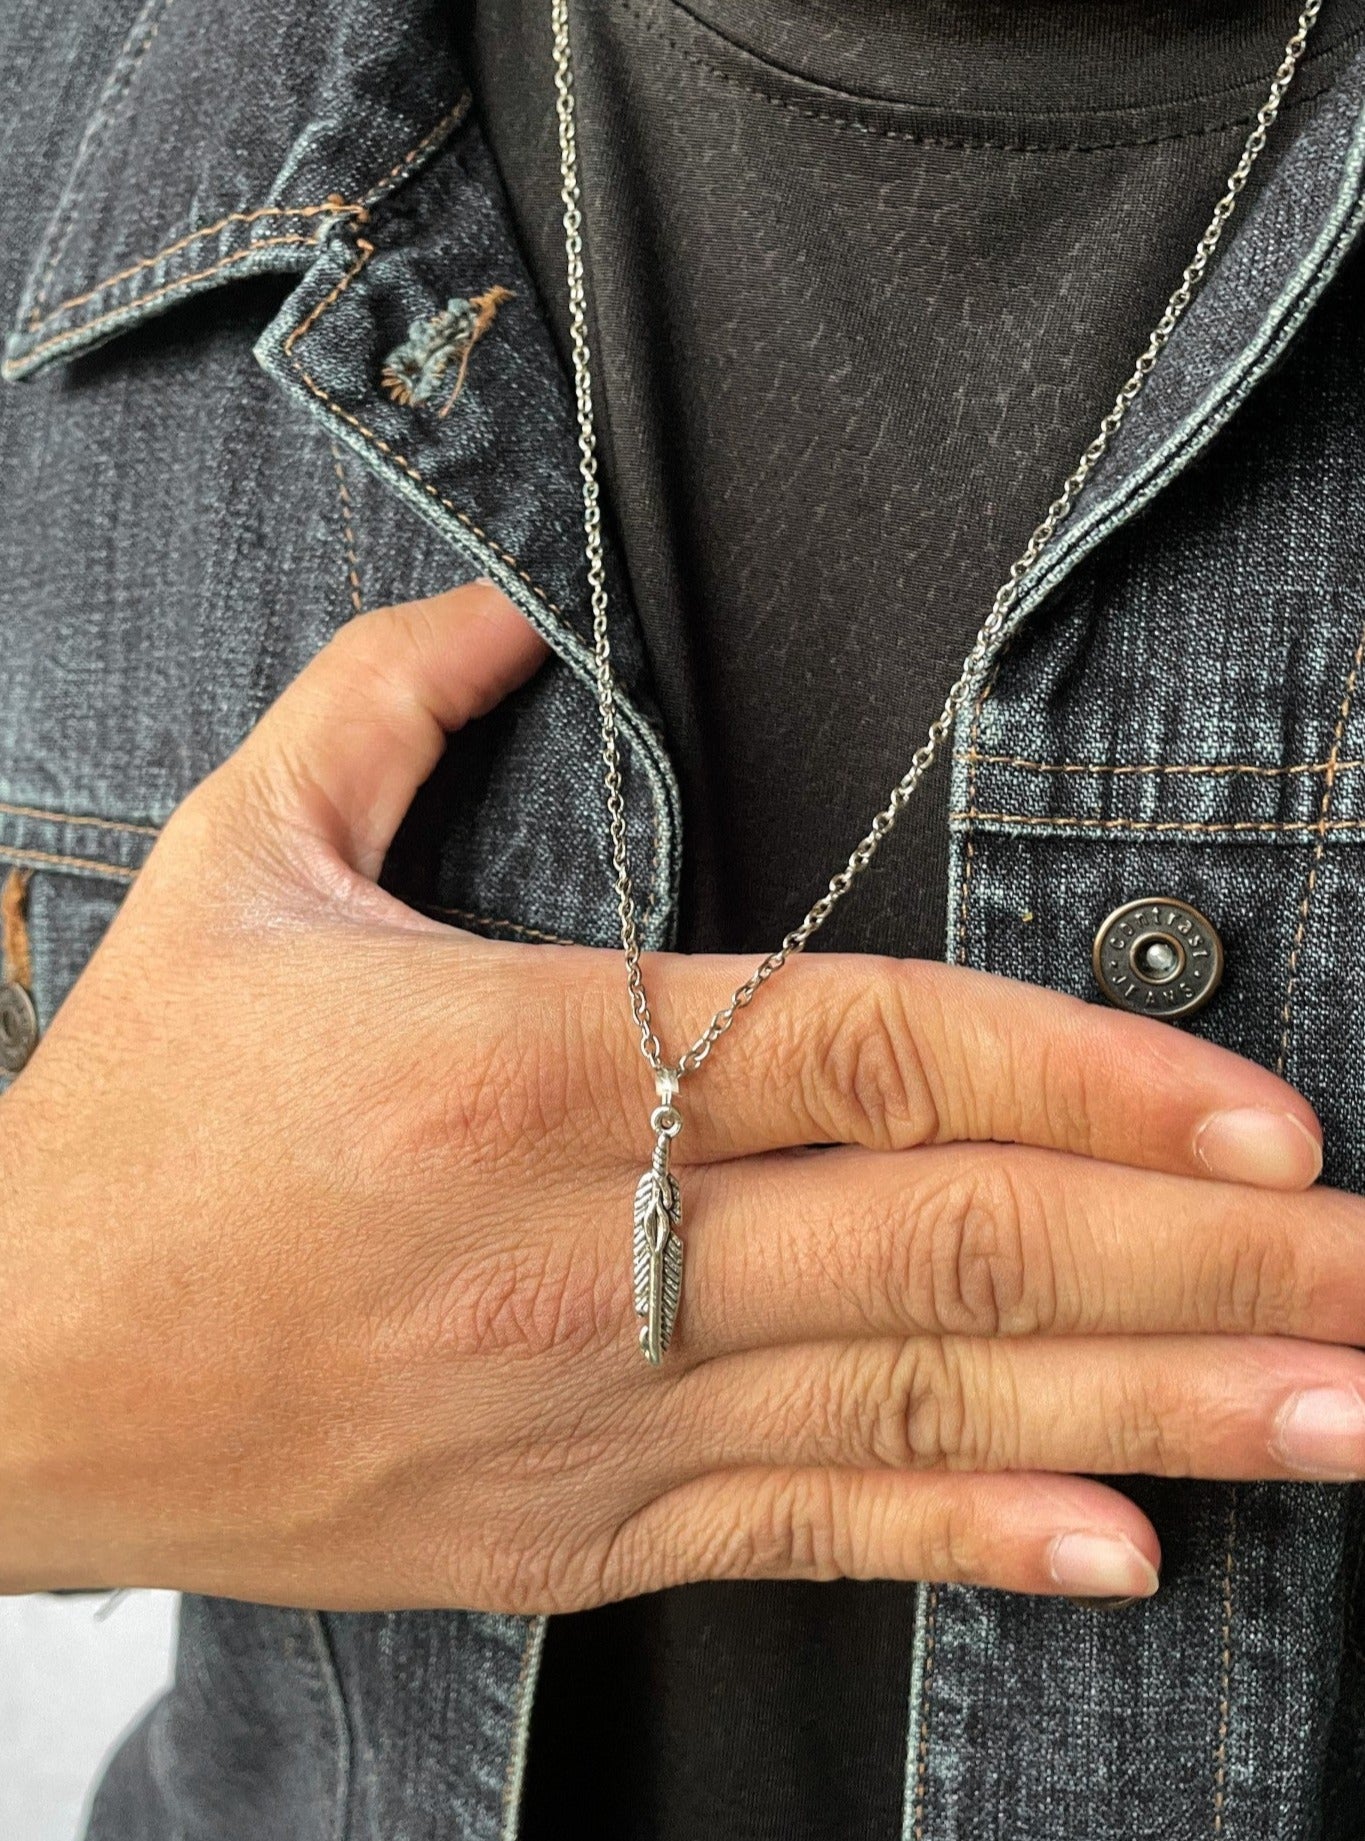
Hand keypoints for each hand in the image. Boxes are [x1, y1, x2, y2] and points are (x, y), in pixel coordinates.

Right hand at [0, 583, 1354, 1613]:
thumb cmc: (123, 1123)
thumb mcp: (227, 871)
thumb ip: (377, 706)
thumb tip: (503, 606)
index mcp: (517, 1066)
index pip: (869, 1053)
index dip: (1083, 1075)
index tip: (1262, 1106)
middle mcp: (580, 1251)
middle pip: (954, 1245)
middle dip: (1203, 1255)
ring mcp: (585, 1414)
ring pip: (921, 1409)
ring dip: (1157, 1411)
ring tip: (1344, 1412)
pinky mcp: (564, 1536)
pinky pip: (805, 1538)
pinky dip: (975, 1541)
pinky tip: (1131, 1545)